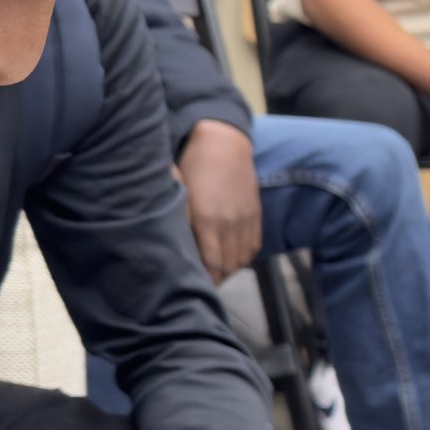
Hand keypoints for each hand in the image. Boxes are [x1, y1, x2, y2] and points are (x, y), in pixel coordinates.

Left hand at [179, 122, 263, 283]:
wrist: (222, 142)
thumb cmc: (191, 165)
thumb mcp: (178, 195)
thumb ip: (179, 224)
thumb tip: (174, 250)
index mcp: (207, 221)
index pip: (211, 265)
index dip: (204, 281)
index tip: (192, 287)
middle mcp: (230, 225)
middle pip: (227, 267)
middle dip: (215, 279)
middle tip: (200, 285)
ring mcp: (246, 220)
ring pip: (241, 260)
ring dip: (229, 270)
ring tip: (215, 273)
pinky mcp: (255, 215)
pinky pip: (253, 247)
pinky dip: (242, 258)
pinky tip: (231, 259)